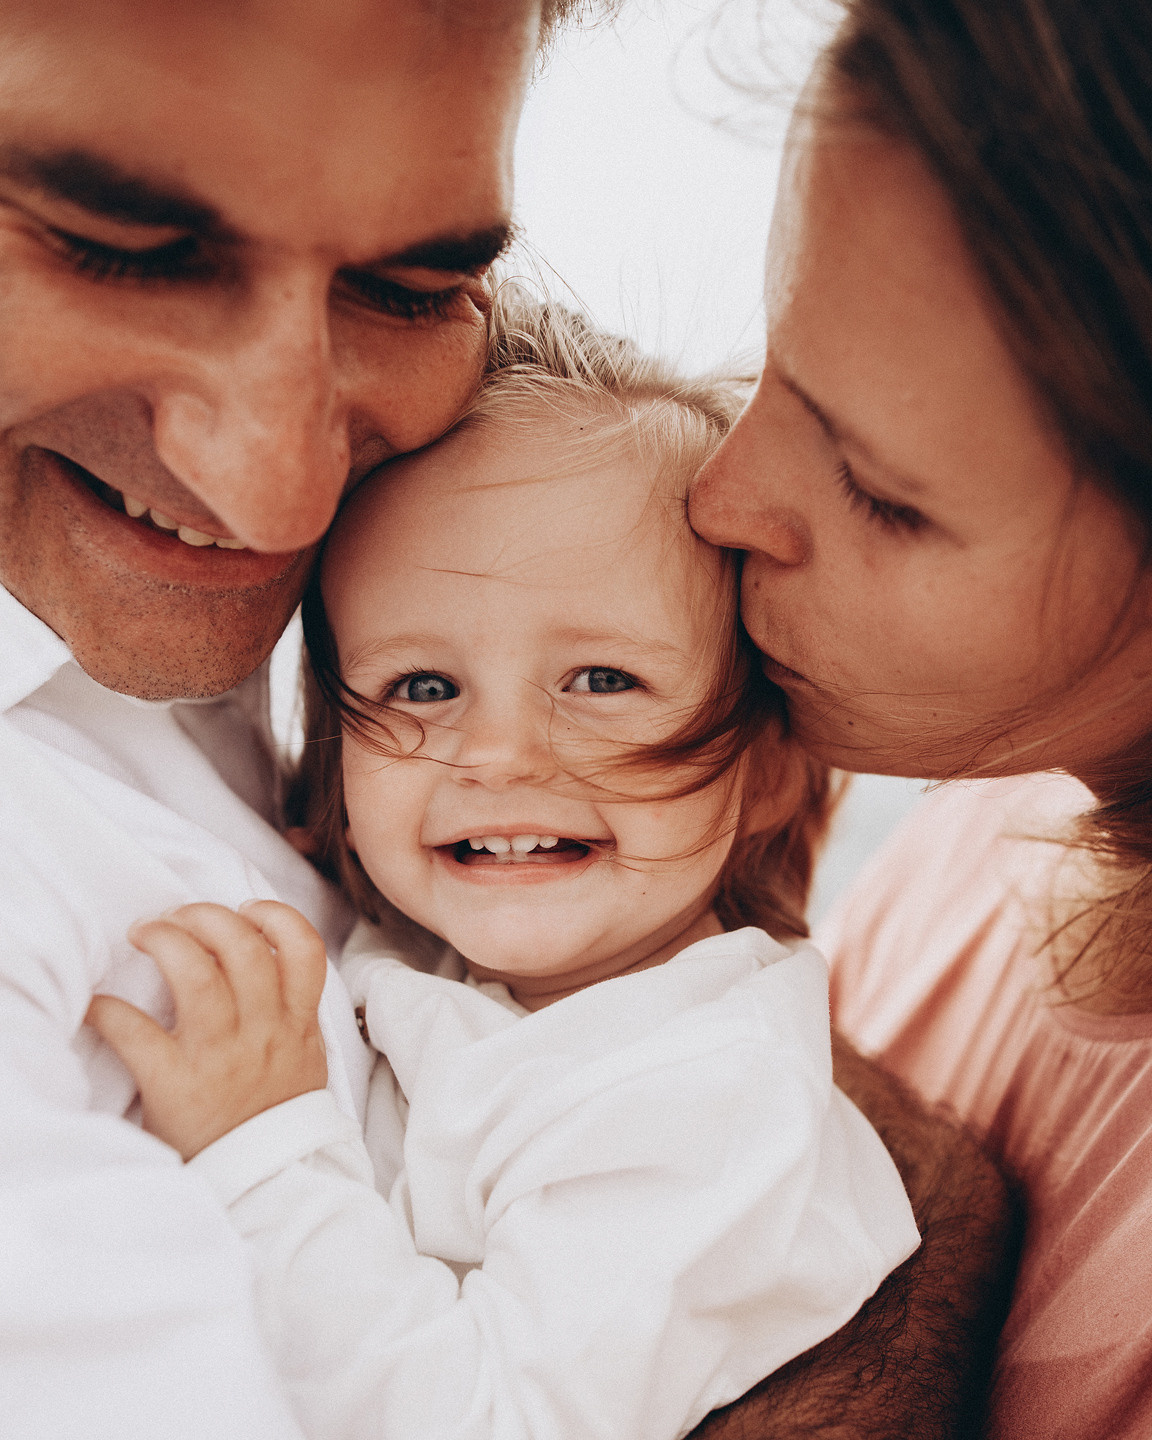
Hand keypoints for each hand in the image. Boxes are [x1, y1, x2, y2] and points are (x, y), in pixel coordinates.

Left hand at [86, 901, 328, 1159]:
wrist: (268, 1190)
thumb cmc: (273, 1119)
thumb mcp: (303, 1061)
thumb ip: (290, 1014)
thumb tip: (263, 962)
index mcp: (296, 1024)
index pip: (304, 949)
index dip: (273, 916)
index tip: (245, 911)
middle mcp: (264, 1031)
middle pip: (243, 946)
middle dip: (206, 917)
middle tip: (177, 917)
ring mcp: (222, 1056)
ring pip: (199, 973)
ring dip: (166, 940)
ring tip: (145, 933)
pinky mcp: (177, 1085)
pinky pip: (139, 1034)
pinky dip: (112, 1012)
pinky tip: (98, 1006)